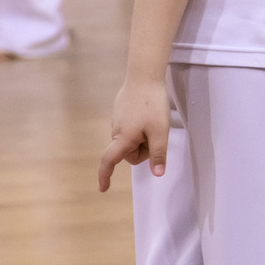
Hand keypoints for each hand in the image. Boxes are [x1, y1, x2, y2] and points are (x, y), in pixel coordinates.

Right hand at [100, 75, 172, 190]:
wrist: (144, 75)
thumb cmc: (152, 104)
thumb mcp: (160, 132)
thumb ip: (158, 154)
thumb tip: (157, 174)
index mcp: (123, 138)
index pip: (109, 161)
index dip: (105, 176)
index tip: (103, 189)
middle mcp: (116, 131)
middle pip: (128, 153)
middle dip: (142, 150)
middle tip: (155, 134)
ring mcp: (116, 120)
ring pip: (130, 141)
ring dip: (142, 138)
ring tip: (152, 121)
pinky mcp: (120, 112)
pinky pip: (129, 128)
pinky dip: (139, 127)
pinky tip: (146, 113)